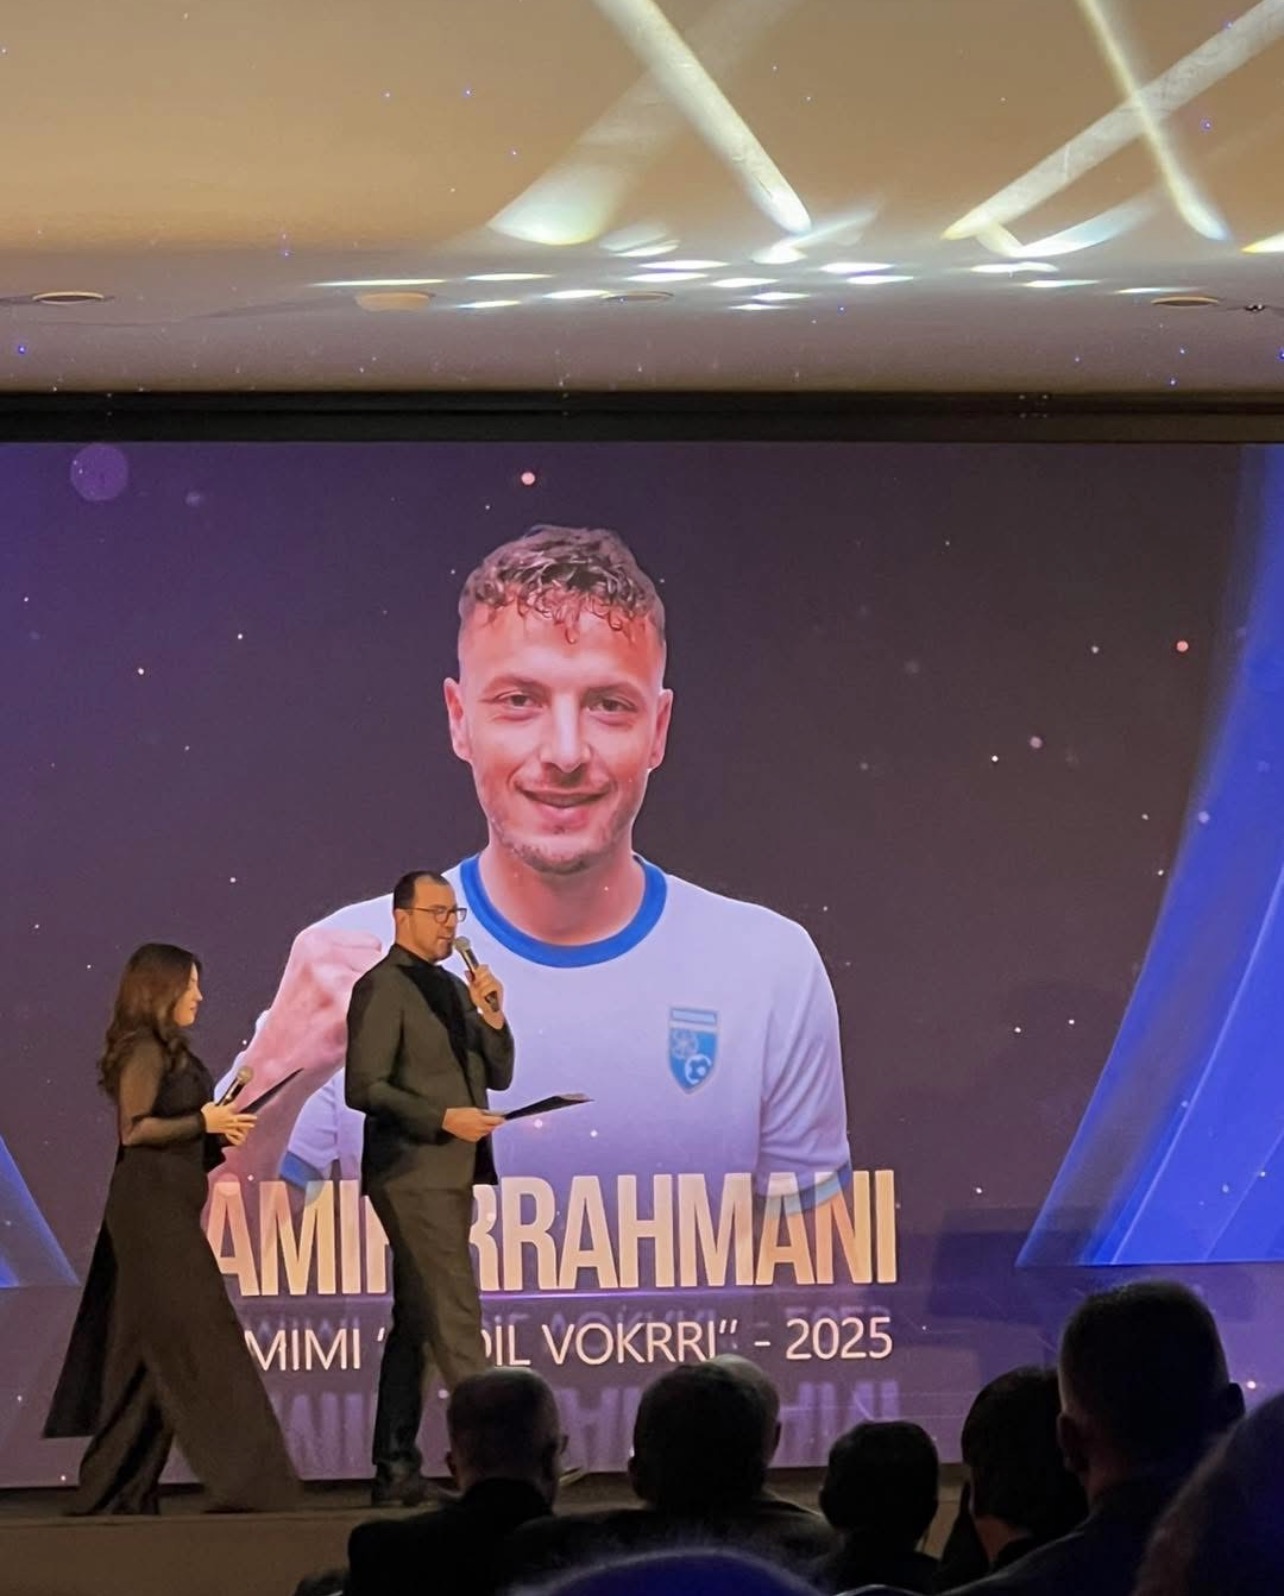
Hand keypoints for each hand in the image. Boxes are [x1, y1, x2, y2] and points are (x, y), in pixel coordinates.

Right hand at [202, 1103, 257, 1144]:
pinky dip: (237, 1134)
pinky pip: (233, 1132)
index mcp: (225, 1109)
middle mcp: (228, 1117)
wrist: (200, 1122)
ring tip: (252, 1125)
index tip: (233, 1104)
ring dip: (246, 1125)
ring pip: (239, 1125)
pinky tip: (242, 1135)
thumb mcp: (210, 1105)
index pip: (234, 1105)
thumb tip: (216, 1104)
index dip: (234, 1104)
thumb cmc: (204, 1113)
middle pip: (241, 1117)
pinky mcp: (224, 1130)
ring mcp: (227, 1124)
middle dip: (248, 1117)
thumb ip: (215, 1103)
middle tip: (255, 1117)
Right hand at [214, 925, 381, 1183]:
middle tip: (348, 1011)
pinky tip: (354, 1033)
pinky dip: (379, 1022)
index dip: (369, 971)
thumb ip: (348, 961)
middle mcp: (321, 954)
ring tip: (351, 1022)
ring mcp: (332, 979)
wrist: (273, 1068)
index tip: (351, 991)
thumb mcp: (315, 977)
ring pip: (388, 982)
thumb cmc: (298, 1029)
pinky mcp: (344, 1006)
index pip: (372, 942)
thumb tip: (400, 960)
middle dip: (376, 985)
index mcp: (313, 941)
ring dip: (380, 1003)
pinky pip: (386, 1006)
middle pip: (383, 960)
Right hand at [442, 1107, 504, 1142]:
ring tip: (484, 1123)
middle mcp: (480, 1129)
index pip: (496, 1121)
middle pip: (493, 1127)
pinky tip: (476, 1128)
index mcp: (481, 1120)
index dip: (501, 1120)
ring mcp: (476, 1135)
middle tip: (496, 1120)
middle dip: (495, 1124)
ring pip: (487, 1132)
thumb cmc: (460, 1114)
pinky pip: (480, 1135)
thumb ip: (484, 1113)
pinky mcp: (472, 1139)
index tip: (504, 1118)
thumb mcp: (474, 1110)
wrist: (449, 1122)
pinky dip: (481, 1132)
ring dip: (488, 1128)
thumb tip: (491, 1114)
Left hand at [466, 964, 504, 1026]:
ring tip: (481, 995)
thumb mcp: (473, 991)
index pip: (483, 967)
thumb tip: (466, 971)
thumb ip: (471, 981)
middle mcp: (494, 979)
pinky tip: (485, 997)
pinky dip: (484, 992)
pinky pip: (488, 986)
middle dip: (478, 980)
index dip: (477, 971)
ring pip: (486, 979)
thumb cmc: (483, 1003)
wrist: (491, 1014)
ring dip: (481, 987)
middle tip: (478, 989)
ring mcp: (497, 984)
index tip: (474, 979)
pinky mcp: (499, 989)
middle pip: (484, 971)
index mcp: (488, 978)